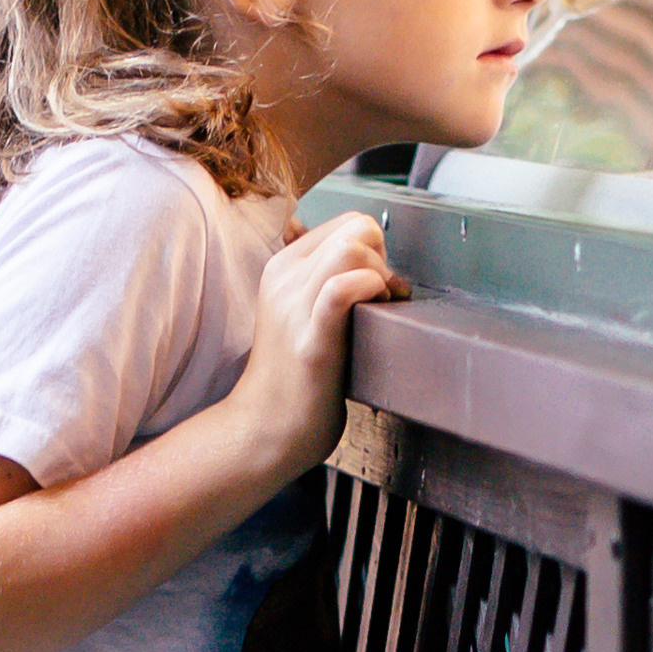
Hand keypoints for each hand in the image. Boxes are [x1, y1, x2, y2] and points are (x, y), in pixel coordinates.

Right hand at [233, 212, 408, 483]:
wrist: (266, 428)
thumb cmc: (299, 378)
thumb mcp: (306, 314)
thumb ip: (334, 283)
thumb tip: (385, 269)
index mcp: (284, 266)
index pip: (347, 223)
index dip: (375, 249)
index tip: (377, 287)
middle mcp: (285, 277)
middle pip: (356, 228)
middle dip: (383, 258)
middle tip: (382, 299)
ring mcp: (294, 306)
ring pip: (352, 248)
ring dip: (380, 275)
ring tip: (379, 309)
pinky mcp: (311, 339)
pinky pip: (342, 288)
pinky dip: (369, 289)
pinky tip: (374, 312)